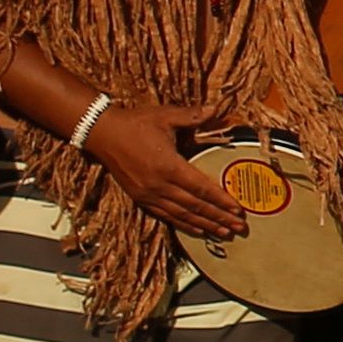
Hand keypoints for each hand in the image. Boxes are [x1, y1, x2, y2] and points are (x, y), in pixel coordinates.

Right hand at [85, 102, 246, 242]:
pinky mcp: (139, 198)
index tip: (239, 210)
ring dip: (205, 225)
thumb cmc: (136, 123)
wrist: (102, 133)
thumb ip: (192, 115)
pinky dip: (184, 224)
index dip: (221, 200)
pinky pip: (166, 215)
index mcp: (168, 165)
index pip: (201, 188)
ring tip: (224, 233)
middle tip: (240, 227)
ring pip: (182, 215)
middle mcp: (159, 185)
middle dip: (219, 218)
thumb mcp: (165, 115)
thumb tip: (216, 108)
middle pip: (195, 206)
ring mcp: (148, 194)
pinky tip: (198, 230)